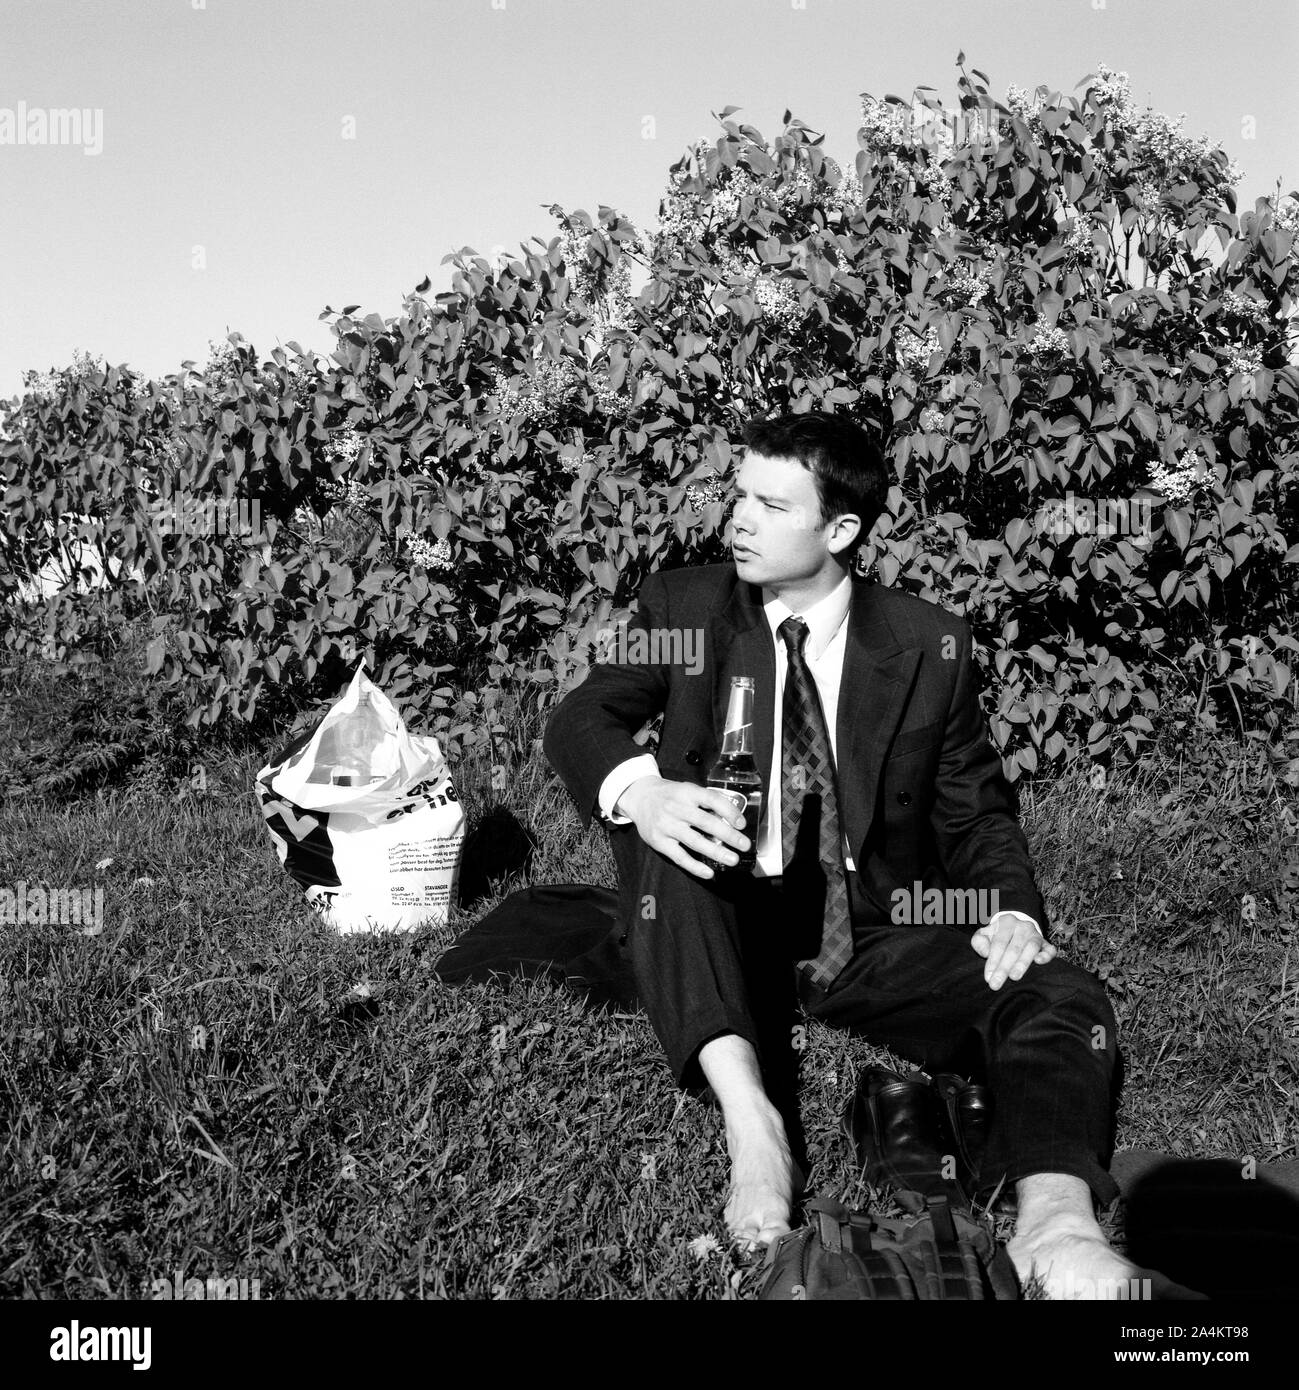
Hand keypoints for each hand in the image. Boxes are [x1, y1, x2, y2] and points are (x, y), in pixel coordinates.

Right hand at [616, 776, 750, 879]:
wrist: (639, 797)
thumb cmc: (670, 795)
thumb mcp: (687, 789)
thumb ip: (706, 801)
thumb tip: (733, 817)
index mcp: (687, 792)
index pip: (712, 800)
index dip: (729, 811)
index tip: (742, 824)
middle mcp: (676, 808)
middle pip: (706, 823)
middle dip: (728, 835)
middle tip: (744, 845)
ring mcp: (666, 826)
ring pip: (695, 842)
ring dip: (716, 852)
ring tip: (732, 860)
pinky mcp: (659, 841)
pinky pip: (679, 857)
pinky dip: (695, 866)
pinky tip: (709, 872)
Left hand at [970, 911, 1055, 989]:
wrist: (1015, 929)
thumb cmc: (997, 936)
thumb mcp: (984, 934)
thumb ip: (979, 941)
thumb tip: (986, 953)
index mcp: (1006, 922)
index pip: (999, 943)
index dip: (993, 961)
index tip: (988, 977)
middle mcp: (1023, 926)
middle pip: (1013, 949)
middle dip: (1004, 968)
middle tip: (996, 984)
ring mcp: (1036, 934)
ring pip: (1031, 948)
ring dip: (1022, 964)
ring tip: (1014, 977)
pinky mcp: (1046, 944)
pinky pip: (1049, 950)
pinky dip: (1046, 956)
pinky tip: (1038, 962)